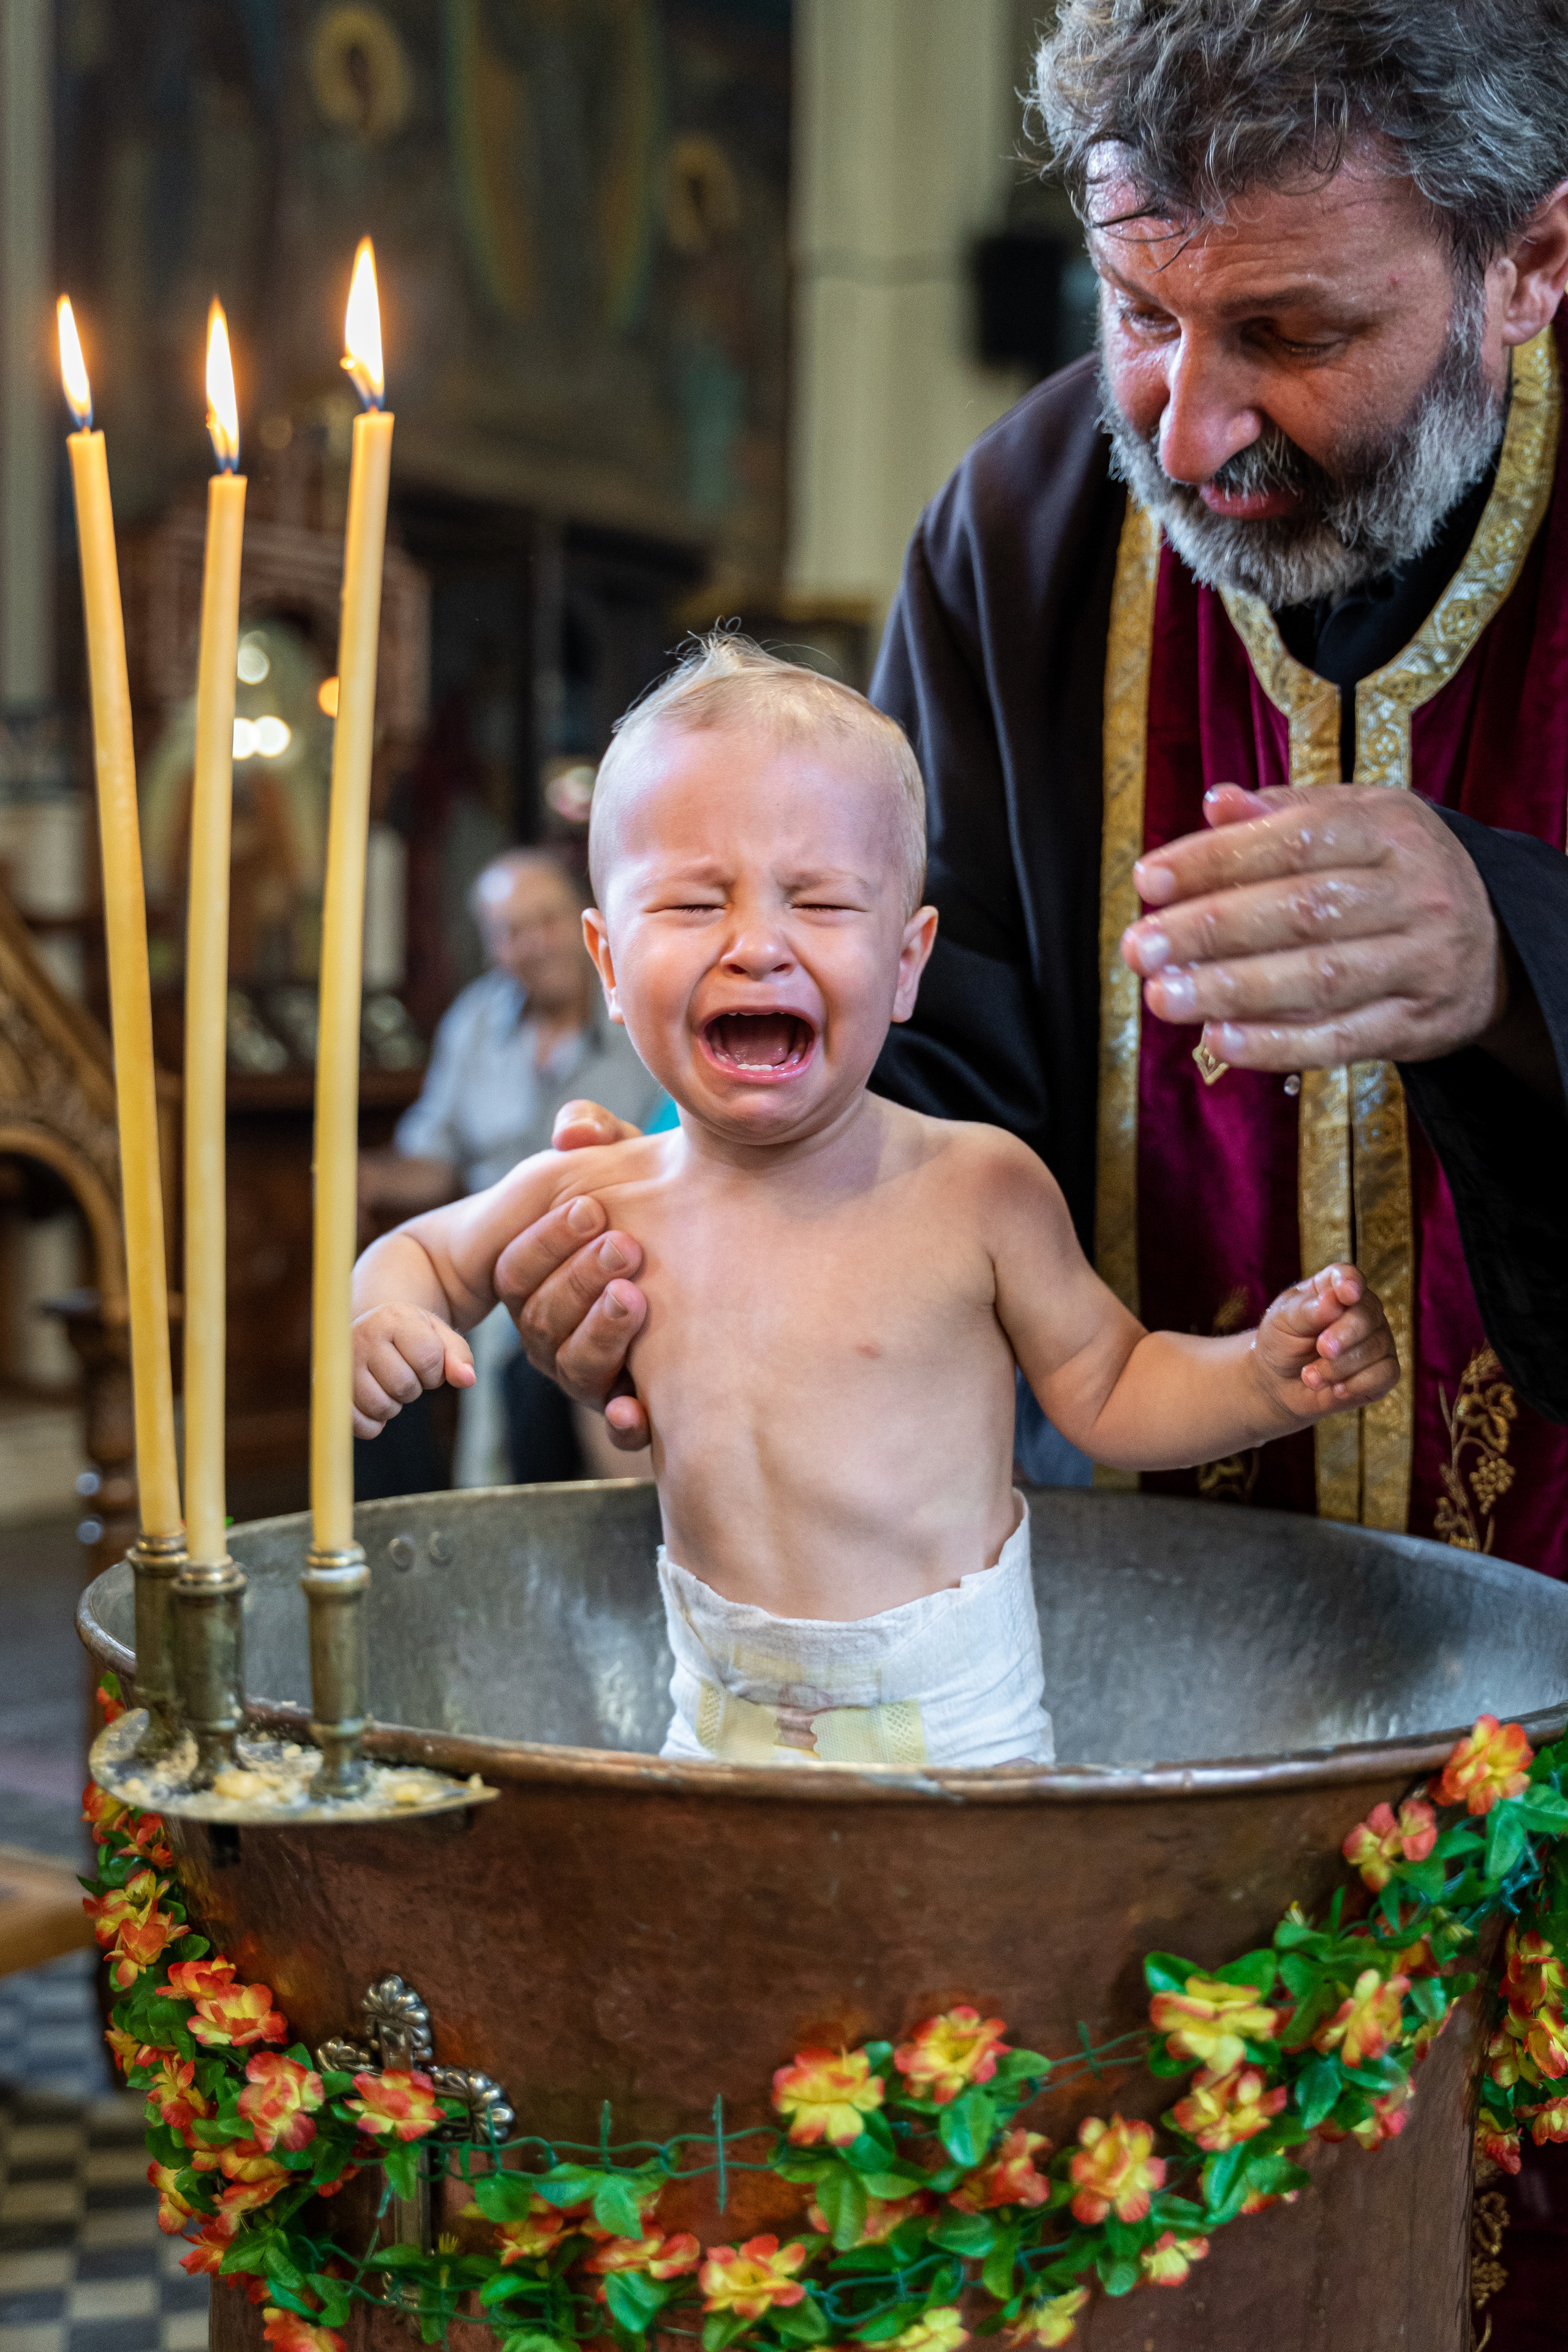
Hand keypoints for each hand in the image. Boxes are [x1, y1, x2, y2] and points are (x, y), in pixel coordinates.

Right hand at [351, 1304, 474, 1440]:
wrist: (370, 1330)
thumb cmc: (411, 1336)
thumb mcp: (439, 1336)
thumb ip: (458, 1356)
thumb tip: (468, 1379)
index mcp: (394, 1318)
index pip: (428, 1359)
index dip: (435, 1372)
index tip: (426, 1365)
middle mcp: (363, 1335)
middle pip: (404, 1386)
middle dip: (414, 1388)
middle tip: (405, 1374)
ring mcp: (342, 1364)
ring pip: (381, 1407)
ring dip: (394, 1405)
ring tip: (388, 1385)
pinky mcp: (330, 1390)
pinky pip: (356, 1423)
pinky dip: (372, 1424)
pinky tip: (374, 1405)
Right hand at [491, 1098, 651, 1448]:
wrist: (701, 1256)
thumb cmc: (640, 1205)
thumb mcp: (619, 1167)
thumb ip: (595, 1136)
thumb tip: (574, 1132)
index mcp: (537, 1279)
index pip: (517, 1269)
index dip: (548, 1239)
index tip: (592, 1207)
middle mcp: (553, 1331)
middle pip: (541, 1321)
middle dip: (580, 1281)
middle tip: (625, 1246)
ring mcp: (587, 1371)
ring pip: (573, 1367)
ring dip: (601, 1336)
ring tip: (636, 1300)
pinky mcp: (627, 1404)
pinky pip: (617, 1426)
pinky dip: (625, 1420)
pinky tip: (637, 1407)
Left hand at [1121, 784, 1503, 1070]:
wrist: (1496, 945)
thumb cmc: (1396, 876)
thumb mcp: (1356, 822)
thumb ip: (1284, 813)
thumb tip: (1216, 802)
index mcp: (1392, 828)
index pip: (1294, 839)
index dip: (1216, 859)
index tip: (1149, 879)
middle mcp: (1416, 891)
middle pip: (1302, 910)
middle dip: (1211, 930)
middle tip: (1141, 948)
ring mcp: (1422, 961)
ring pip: (1319, 978)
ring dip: (1232, 991)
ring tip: (1164, 996)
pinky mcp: (1419, 1024)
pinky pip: (1340, 1038)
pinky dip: (1276, 1044)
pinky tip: (1220, 1040)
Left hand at [1255, 1265, 1398, 1419]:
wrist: (1279, 1383)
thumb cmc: (1281, 1342)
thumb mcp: (1282, 1320)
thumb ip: (1307, 1310)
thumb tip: (1335, 1301)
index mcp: (1334, 1288)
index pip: (1348, 1277)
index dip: (1349, 1283)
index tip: (1346, 1294)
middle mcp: (1363, 1310)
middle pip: (1367, 1315)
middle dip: (1343, 1334)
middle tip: (1322, 1348)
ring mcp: (1377, 1340)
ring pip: (1375, 1348)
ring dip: (1338, 1367)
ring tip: (1310, 1376)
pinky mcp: (1384, 1371)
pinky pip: (1386, 1374)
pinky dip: (1358, 1384)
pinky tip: (1335, 1389)